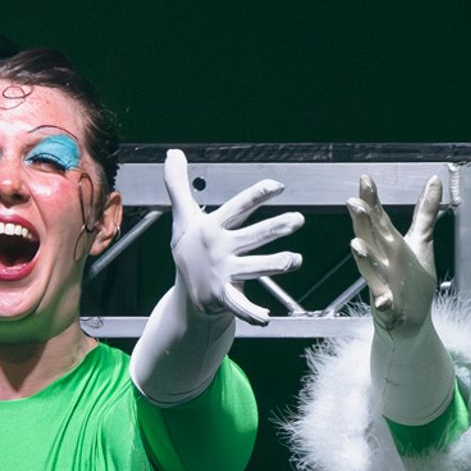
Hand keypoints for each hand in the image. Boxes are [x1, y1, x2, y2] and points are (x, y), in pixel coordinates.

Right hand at [164, 148, 304, 325]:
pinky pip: (239, 306)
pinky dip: (251, 313)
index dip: (257, 195)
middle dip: (275, 228)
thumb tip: (172, 153)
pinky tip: (265, 317)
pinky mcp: (224, 296)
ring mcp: (222, 273)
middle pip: (251, 236)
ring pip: (253, 267)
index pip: (238, 207)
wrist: (185, 291)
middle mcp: (219, 249)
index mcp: (212, 228)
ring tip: (294, 260)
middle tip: (298, 219)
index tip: (278, 185)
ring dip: (274, 265)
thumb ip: (179, 185)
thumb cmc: (190, 250)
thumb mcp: (183, 216)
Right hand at [346, 173, 443, 332]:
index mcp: (388, 245)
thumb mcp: (420, 241)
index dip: (371, 200)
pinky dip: (383, 302)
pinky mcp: (387, 308)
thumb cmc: (410, 279)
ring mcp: (382, 284)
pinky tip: (384, 301)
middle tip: (353, 203)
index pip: (378, 219)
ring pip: (370, 270)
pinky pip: (384, 304)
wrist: (407, 320)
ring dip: (364, 258)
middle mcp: (381, 261)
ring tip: (356, 245)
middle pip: (370, 239)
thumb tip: (434, 179)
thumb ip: (425, 212)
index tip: (365, 179)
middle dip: (362, 223)